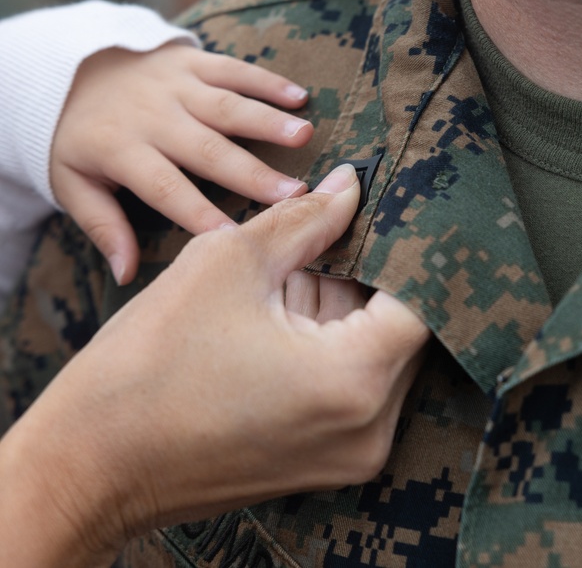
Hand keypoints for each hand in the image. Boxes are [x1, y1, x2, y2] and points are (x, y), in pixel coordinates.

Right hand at [0, 165, 429, 566]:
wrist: (92, 463)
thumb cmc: (150, 364)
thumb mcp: (230, 263)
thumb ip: (307, 219)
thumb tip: (351, 186)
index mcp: (355, 379)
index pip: (422, 298)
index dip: (407, 248)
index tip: (388, 212)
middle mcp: (371, 427)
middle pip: (403, 329)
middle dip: (368, 279)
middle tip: (327, 242)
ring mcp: (352, 453)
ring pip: (378, 358)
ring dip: (346, 314)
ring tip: (289, 286)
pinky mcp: (328, 462)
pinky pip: (355, 391)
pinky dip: (332, 351)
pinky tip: (282, 324)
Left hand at [51, 44, 314, 284]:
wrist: (64, 68)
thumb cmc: (80, 139)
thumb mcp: (73, 184)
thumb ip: (103, 227)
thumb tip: (126, 275)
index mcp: (121, 150)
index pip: (166, 188)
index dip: (200, 213)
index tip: (237, 238)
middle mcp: (153, 116)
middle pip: (207, 149)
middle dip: (253, 172)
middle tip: (294, 194)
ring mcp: (175, 85)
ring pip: (226, 105)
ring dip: (267, 119)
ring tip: (303, 135)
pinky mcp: (191, 61)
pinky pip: (232, 69)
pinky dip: (268, 81)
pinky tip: (301, 97)